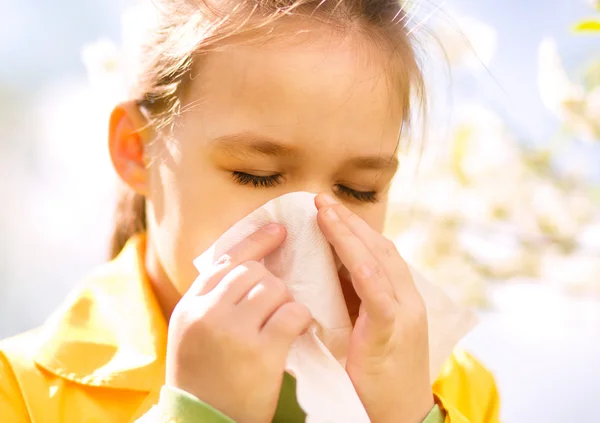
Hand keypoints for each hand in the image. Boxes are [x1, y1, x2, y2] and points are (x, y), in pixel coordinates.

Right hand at [166, 224, 311, 422]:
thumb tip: (248, 266)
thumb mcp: (193, 334)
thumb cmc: (202, 379)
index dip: (255, 242)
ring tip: (282, 321)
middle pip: (253, 272)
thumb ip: (212, 300)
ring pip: (274, 288)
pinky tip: (298, 329)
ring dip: (286, 301)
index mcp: (190, 306)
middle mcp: (208, 312)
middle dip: (270, 283)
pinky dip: (301, 317)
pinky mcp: (261, 351)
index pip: (226, 260)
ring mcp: (233, 331)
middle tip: (276, 302)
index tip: (279, 230)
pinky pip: (293, 313)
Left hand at [315, 194, 433, 422]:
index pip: (377, 252)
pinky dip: (362, 267)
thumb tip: (320, 277)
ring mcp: (404, 314)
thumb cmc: (377, 377)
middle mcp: (407, 299)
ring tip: (325, 212)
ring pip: (378, 263)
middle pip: (378, 248)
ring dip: (350, 234)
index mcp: (398, 298)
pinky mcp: (392, 333)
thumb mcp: (364, 332)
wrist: (401, 416)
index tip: (327, 209)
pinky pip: (378, 295)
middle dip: (349, 222)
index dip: (352, 229)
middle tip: (321, 199)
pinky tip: (344, 248)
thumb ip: (351, 304)